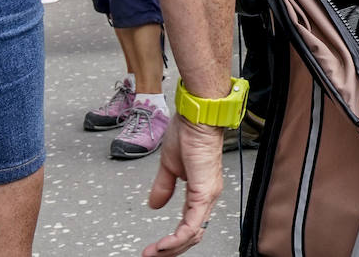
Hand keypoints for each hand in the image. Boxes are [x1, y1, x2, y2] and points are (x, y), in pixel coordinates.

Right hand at [142, 117, 223, 255]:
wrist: (197, 116)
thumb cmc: (189, 132)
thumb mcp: (169, 165)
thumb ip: (163, 187)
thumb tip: (155, 204)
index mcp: (200, 190)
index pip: (189, 224)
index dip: (172, 239)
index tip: (153, 247)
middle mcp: (207, 196)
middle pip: (192, 234)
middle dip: (170, 250)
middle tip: (151, 255)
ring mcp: (208, 195)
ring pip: (193, 233)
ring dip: (171, 248)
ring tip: (153, 253)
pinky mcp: (204, 192)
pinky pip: (192, 224)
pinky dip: (177, 238)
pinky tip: (164, 244)